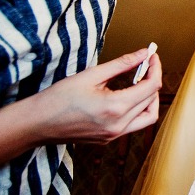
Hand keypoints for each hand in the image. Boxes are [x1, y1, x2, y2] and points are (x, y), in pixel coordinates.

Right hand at [39, 48, 162, 143]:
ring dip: (148, 99)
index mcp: (115, 107)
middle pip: (151, 101)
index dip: (155, 68)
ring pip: (147, 117)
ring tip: (138, 82)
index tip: (152, 55)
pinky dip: (136, 109)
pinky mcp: (108, 140)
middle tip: (144, 65)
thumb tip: (143, 54)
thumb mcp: (91, 75)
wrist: (39, 123)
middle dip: (152, 80)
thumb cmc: (60, 97)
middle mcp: (119, 125)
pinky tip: (124, 96)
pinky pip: (132, 125)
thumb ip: (121, 64)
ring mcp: (114, 136)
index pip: (151, 87)